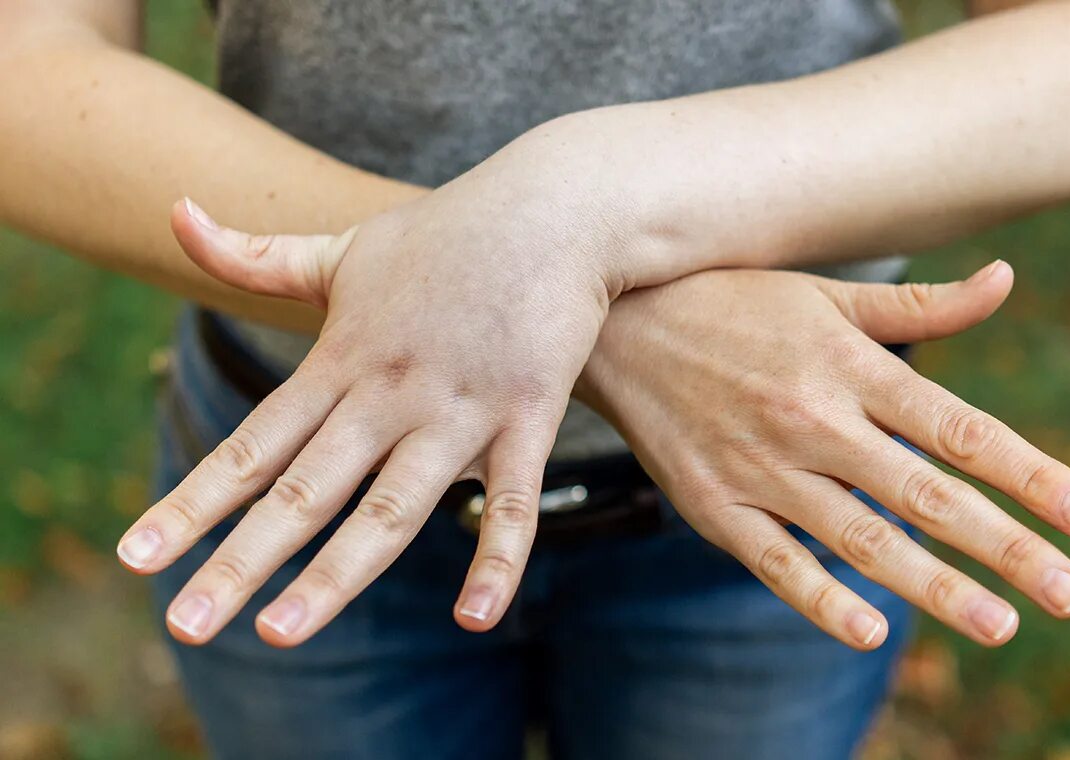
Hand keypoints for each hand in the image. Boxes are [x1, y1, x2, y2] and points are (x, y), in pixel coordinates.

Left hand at [117, 133, 638, 646]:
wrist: (553, 209)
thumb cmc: (445, 233)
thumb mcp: (342, 246)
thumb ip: (255, 253)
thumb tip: (173, 210)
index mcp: (340, 360)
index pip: (252, 445)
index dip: (191, 503)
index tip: (136, 559)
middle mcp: (388, 392)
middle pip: (303, 490)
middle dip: (240, 562)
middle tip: (184, 627)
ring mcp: (458, 407)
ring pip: (390, 508)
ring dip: (334, 575)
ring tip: (279, 636)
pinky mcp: (527, 414)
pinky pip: (514, 499)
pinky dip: (497, 558)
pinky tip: (475, 618)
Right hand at [579, 262, 1069, 648]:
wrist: (615, 326)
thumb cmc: (725, 301)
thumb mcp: (820, 291)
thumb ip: (917, 303)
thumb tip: (1006, 280)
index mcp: (847, 364)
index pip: (957, 427)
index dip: (1028, 473)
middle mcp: (812, 420)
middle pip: (923, 492)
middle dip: (1003, 545)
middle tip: (1066, 592)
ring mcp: (760, 468)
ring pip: (859, 536)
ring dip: (933, 584)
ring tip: (997, 623)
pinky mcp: (712, 504)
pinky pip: (774, 560)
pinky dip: (820, 598)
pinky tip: (871, 631)